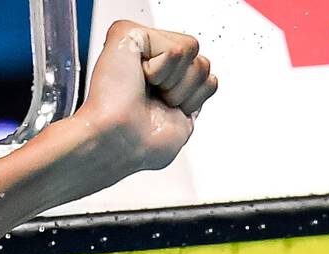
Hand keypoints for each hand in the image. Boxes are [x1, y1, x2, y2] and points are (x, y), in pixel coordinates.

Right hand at [80, 20, 218, 171]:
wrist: (119, 145)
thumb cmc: (142, 143)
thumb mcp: (183, 121)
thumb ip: (196, 93)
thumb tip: (209, 79)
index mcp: (162, 79)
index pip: (204, 74)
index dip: (193, 100)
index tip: (165, 112)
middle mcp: (150, 58)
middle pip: (203, 62)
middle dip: (186, 91)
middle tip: (155, 102)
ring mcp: (139, 44)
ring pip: (192, 49)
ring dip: (175, 83)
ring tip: (147, 91)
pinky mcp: (128, 33)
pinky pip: (176, 47)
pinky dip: (163, 71)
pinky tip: (140, 80)